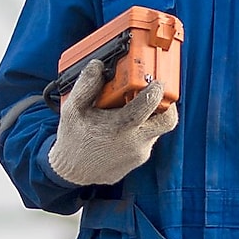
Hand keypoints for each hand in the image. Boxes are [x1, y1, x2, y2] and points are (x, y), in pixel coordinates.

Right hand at [47, 59, 178, 184]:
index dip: (157, 87)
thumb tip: (99, 65)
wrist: (71, 173)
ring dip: (150, 116)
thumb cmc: (72, 140)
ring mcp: (139, 154)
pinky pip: (147, 140)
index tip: (155, 78)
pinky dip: (141, 129)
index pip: (150, 104)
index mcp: (121, 127)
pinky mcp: (138, 160)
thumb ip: (86, 84)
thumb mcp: (72, 109)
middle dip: (168, 104)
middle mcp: (135, 142)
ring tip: (131, 107)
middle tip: (155, 93)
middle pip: (168, 120)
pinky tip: (124, 124)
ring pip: (157, 130)